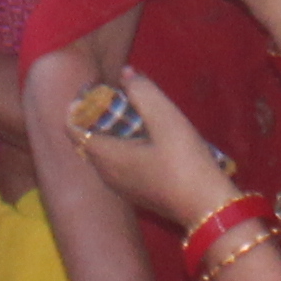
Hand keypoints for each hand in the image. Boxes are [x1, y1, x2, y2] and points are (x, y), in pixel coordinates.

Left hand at [67, 67, 238, 227]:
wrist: (207, 207)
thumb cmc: (184, 161)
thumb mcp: (166, 118)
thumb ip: (142, 91)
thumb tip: (125, 73)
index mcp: (107, 156)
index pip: (73, 129)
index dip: (79, 107)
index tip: (97, 91)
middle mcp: (107, 175)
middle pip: (88, 140)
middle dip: (97, 117)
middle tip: (117, 97)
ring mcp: (122, 188)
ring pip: (104, 154)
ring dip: (112, 133)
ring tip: (134, 114)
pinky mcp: (137, 195)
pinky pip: (118, 165)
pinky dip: (123, 148)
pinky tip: (148, 140)